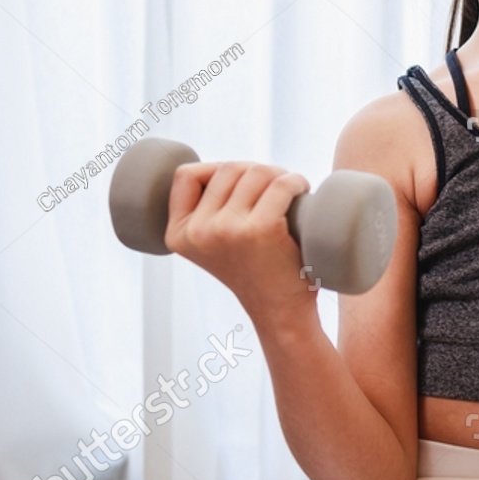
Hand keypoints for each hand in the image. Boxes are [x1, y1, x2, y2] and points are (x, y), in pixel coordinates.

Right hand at [164, 161, 316, 320]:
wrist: (279, 311)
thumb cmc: (252, 272)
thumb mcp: (210, 245)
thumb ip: (204, 213)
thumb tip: (225, 168)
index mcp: (178, 235)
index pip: (185, 176)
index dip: (214, 169)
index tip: (239, 183)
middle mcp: (198, 232)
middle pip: (227, 169)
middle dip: (254, 171)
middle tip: (274, 188)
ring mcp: (228, 230)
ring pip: (255, 172)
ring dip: (278, 174)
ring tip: (289, 190)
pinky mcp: (260, 230)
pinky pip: (280, 185)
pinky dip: (295, 182)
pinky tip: (300, 190)